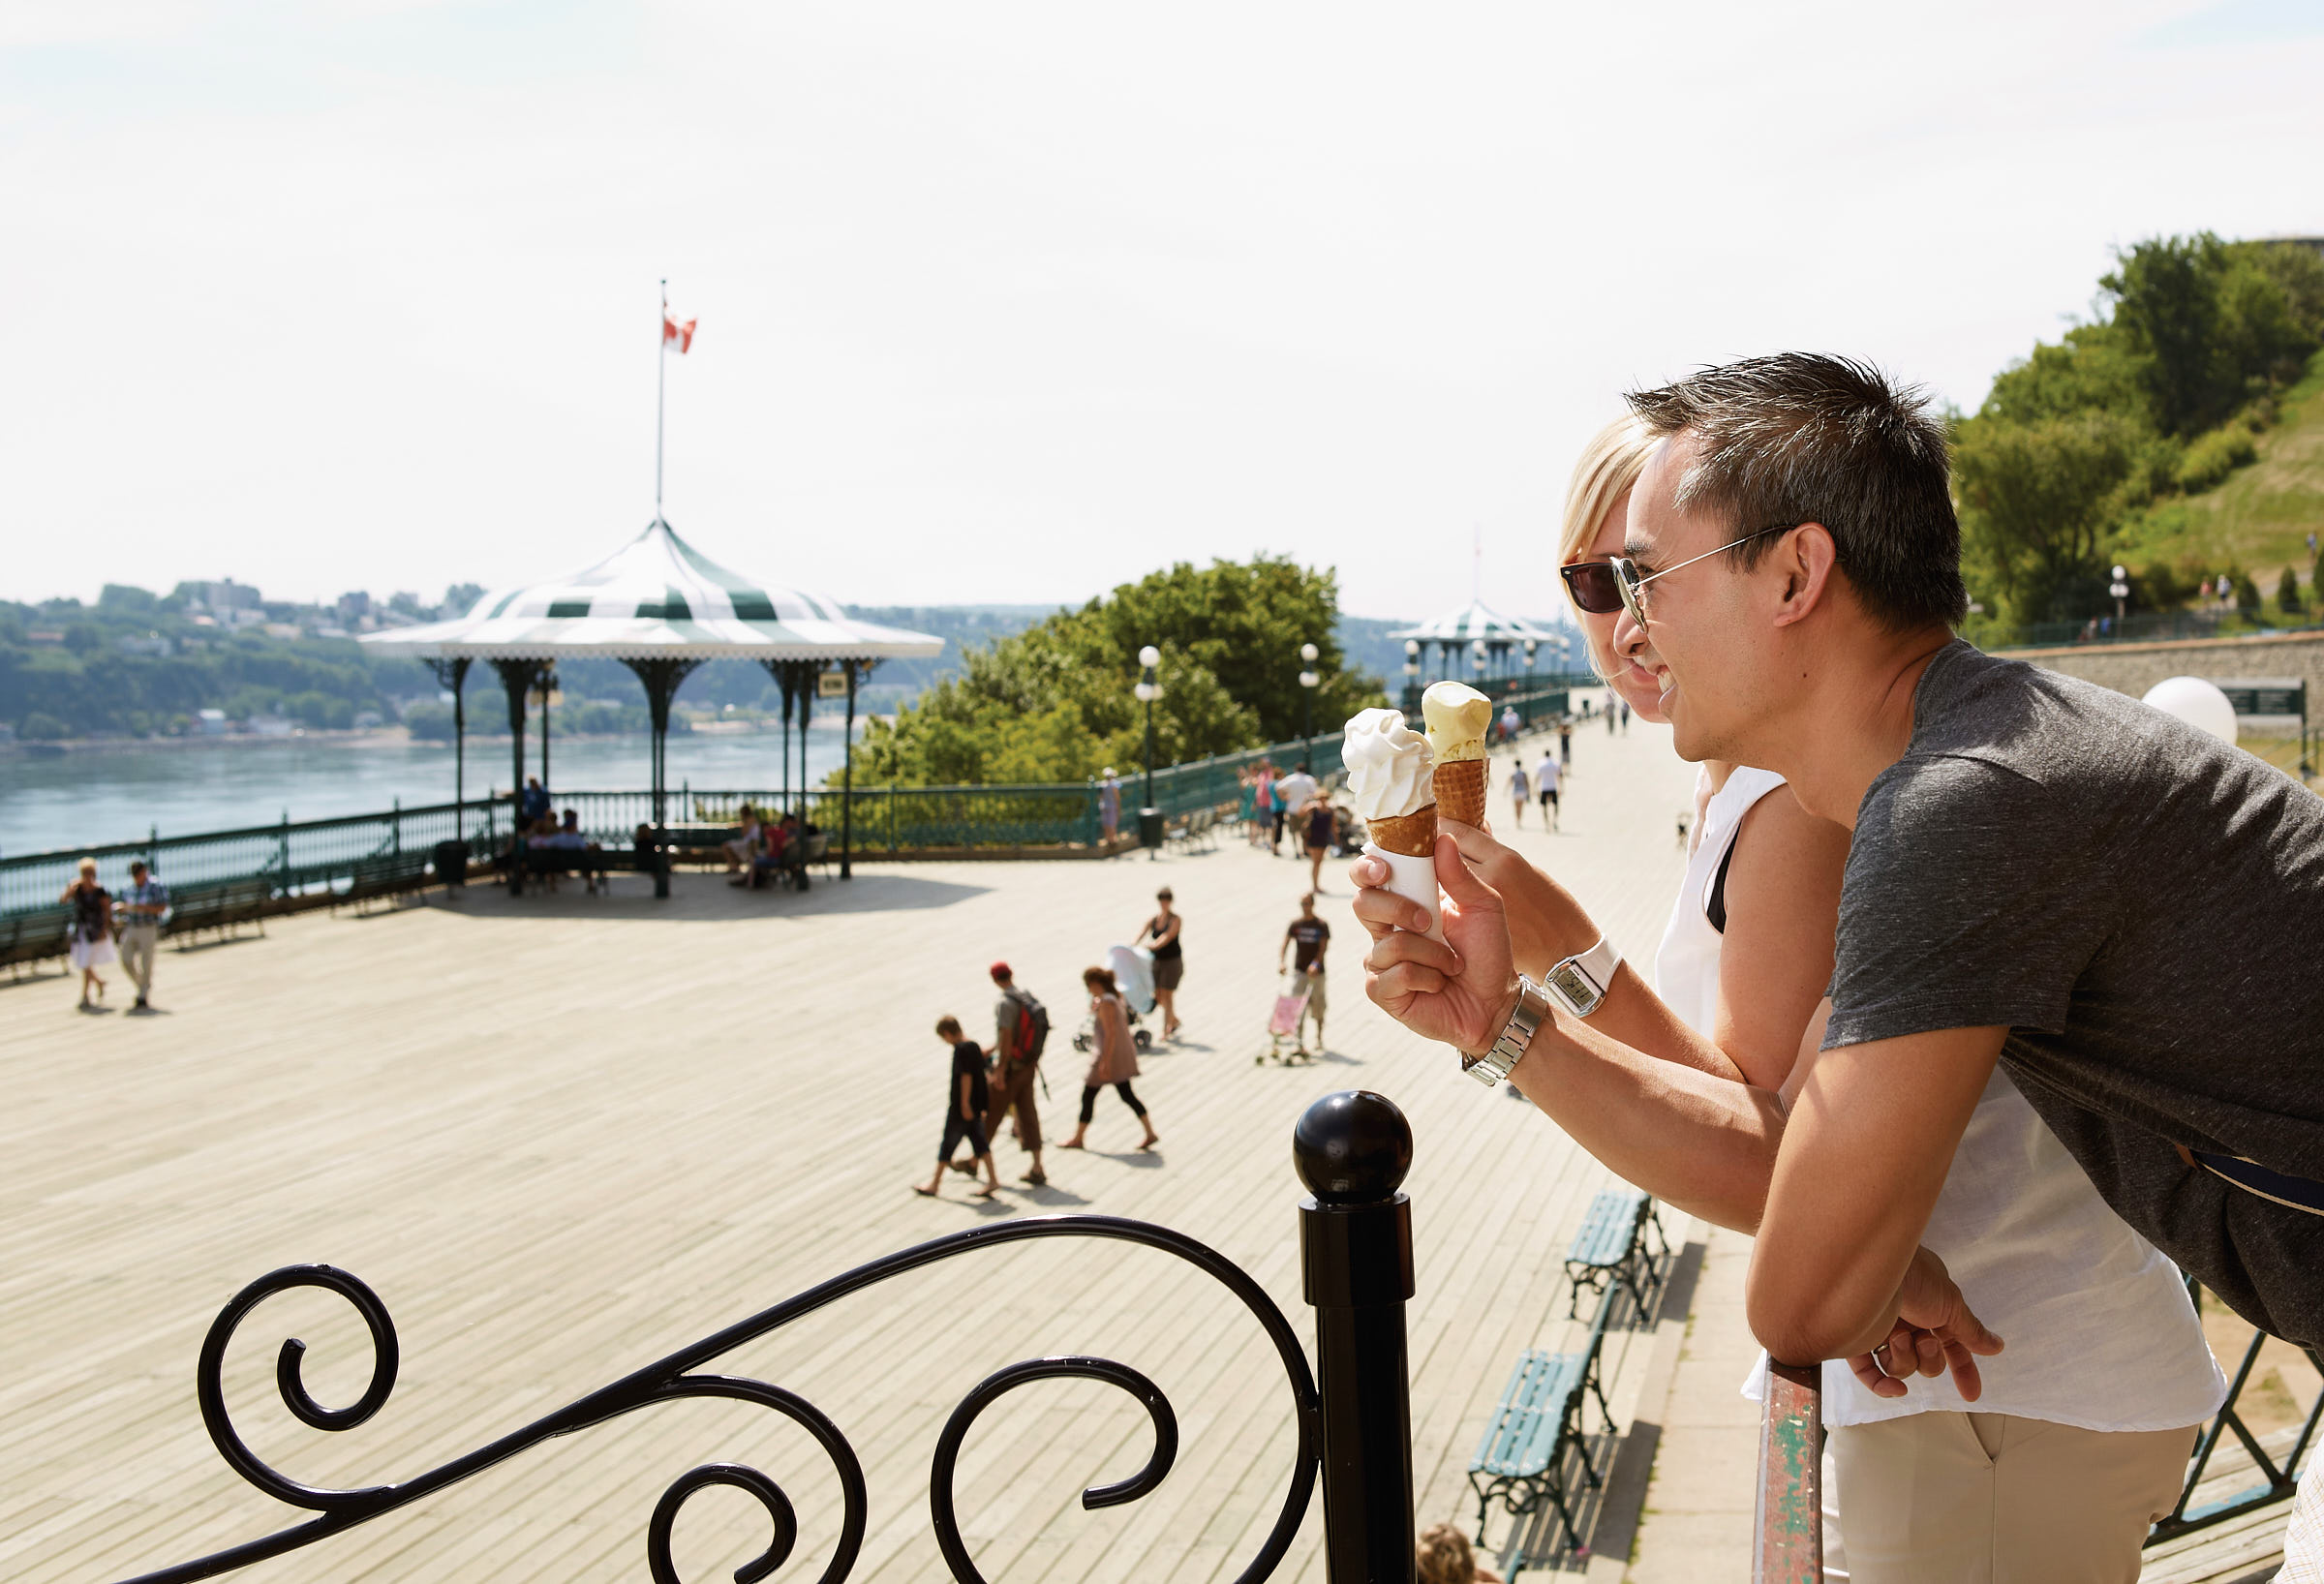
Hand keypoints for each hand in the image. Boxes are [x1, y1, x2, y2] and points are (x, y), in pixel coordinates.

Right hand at [1358, 833, 1517, 1052]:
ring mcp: (1381, 961)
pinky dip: (1425, 978)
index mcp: (1404, 902)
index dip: (1366, 868)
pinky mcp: (1382, 991)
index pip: (1368, 877)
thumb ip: (1460, 876)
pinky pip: (1393, 975)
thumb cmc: (1488, 953)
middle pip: (1362, 904)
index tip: (1384, 868)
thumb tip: (1442, 838)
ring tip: (1451, 964)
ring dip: (1430, 954)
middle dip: (1396, 908)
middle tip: (1427, 921)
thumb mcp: (1483, 906)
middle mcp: (1386, 930)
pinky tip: (1438, 984)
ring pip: (1388, 944)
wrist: (1496, 1001)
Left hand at [1844, 1245, 2003, 1400]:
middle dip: (1931, 1357)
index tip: (1971, 1394)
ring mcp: (1880, 1330)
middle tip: (1924, 1338)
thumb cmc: (1913, 1275)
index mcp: (1930, 1308)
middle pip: (1926, 1362)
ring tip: (1898, 1335)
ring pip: (1901, 1369)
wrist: (1871, 1266)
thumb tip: (1996, 1346)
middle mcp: (1905, 1319)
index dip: (1962, 1368)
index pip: (1951, 1345)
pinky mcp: (1855, 1339)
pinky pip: (1869, 1374)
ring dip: (1905, 1359)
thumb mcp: (1951, 1302)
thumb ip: (1970, 1329)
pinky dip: (1882, 1385)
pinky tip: (1896, 1389)